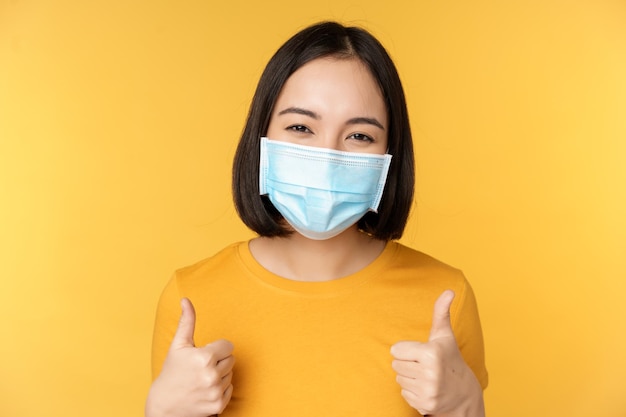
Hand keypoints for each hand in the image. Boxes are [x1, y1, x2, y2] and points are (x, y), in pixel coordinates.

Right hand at [146, 298, 234, 416]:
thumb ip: (187, 321)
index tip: (204, 354)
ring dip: (219, 375)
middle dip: (219, 361)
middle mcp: (211, 375)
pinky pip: (230, 389)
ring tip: (201, 378)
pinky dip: (220, 389)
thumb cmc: (171, 372)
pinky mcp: (218, 405)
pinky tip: (205, 389)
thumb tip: (186, 300)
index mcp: (204, 357)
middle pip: (231, 360)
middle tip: (201, 367)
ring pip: (230, 374)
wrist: (164, 405)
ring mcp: (215, 391)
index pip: (228, 346)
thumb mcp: (178, 345)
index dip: (216, 348)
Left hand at [391, 290, 483, 415]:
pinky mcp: (424, 404)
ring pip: (398, 379)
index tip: (421, 352)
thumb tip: (449, 291)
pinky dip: (412, 392)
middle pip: (395, 364)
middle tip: (424, 365)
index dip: (406, 350)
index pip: (395, 350)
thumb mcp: (445, 335)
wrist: (464, 394)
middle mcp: (429, 373)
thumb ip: (441, 312)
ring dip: (409, 377)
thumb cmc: (450, 359)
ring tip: (426, 376)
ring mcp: (427, 390)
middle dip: (407, 363)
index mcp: (431, 353)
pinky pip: (403, 393)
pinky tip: (426, 388)